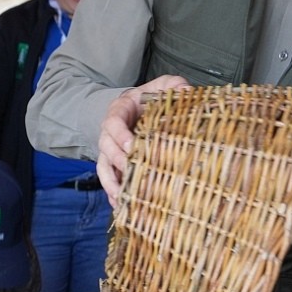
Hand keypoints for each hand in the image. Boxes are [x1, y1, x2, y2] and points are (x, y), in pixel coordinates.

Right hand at [96, 75, 189, 204]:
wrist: (138, 108)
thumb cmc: (151, 99)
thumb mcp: (163, 86)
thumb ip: (174, 85)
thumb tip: (187, 92)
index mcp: (119, 110)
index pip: (113, 122)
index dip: (120, 134)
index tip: (131, 145)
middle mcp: (110, 132)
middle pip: (106, 147)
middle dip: (117, 161)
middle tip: (131, 172)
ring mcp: (110, 149)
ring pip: (104, 166)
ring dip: (111, 183)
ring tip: (120, 198)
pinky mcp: (114, 164)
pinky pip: (109, 179)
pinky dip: (112, 192)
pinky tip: (120, 206)